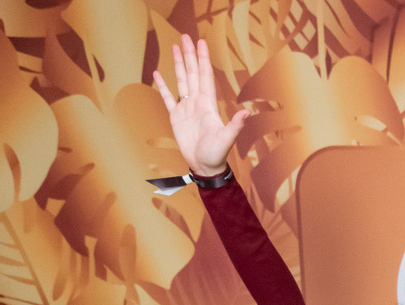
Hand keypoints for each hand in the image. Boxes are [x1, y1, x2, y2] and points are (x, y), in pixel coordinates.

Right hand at [151, 35, 248, 177]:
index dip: (203, 59)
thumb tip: (247, 112)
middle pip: (192, 73)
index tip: (201, 43)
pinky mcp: (175, 117)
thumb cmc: (217, 154)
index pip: (205, 76)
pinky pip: (168, 98)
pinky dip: (162, 86)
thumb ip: (236, 125)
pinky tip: (157, 74)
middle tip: (185, 37)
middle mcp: (197, 103)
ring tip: (174, 48)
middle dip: (189, 55)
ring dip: (178, 65)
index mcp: (208, 104)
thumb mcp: (226, 139)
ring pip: (181, 81)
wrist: (204, 166)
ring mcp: (186, 108)